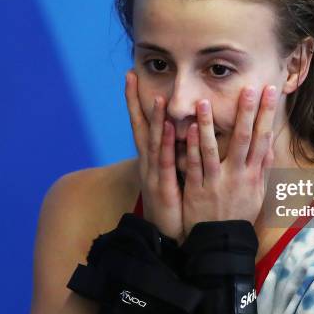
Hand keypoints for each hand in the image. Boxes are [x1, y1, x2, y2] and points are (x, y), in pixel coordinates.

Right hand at [124, 70, 183, 242]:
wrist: (168, 237)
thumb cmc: (174, 206)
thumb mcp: (172, 175)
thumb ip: (175, 154)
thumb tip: (182, 133)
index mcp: (152, 159)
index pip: (143, 125)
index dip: (137, 102)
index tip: (133, 77)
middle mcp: (148, 163)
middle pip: (140, 127)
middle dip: (134, 102)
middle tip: (130, 76)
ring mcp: (153, 175)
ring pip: (153, 142)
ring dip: (154, 119)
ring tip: (156, 97)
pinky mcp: (162, 187)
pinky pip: (165, 162)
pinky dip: (165, 143)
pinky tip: (167, 127)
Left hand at [182, 85, 276, 235]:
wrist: (221, 243)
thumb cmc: (239, 215)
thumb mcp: (257, 193)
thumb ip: (261, 168)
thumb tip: (268, 146)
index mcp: (253, 174)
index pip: (262, 138)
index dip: (266, 114)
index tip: (270, 92)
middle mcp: (237, 175)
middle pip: (243, 139)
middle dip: (247, 113)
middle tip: (249, 88)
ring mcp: (216, 181)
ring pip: (213, 149)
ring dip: (210, 124)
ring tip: (206, 102)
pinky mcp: (197, 189)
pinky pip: (194, 165)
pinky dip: (192, 147)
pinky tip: (189, 129)